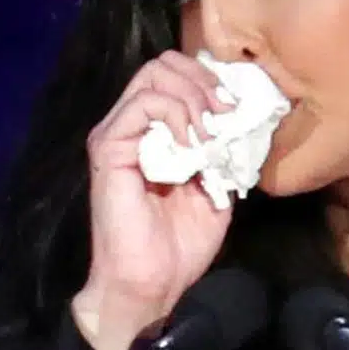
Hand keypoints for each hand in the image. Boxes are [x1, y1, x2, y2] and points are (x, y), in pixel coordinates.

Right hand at [72, 50, 234, 349]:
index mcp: (154, 132)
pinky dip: (176, 113)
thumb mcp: (216, 186)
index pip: (176, 75)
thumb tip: (239, 119)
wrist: (153, 284)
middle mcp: (131, 125)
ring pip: (153, 75)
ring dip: (193, 96)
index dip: (209, 81)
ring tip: (210, 131)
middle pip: (163, 64)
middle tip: (225, 113)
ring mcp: (117, 133)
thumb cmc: (180, 245)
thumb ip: (221, 150)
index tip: (236, 108)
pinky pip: (143, 104)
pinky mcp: (108, 147)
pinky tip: (193, 142)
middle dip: (203, 81)